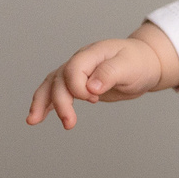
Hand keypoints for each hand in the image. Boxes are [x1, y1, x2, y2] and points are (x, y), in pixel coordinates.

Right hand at [25, 22, 178, 128]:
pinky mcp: (78, 85)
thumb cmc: (138, 62)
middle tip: (69, 123)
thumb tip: (92, 87)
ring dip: (41, 103)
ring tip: (33, 121)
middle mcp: (80, 61)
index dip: (78, 87)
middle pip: (59, 80)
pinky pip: (56, 92)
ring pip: (52, 85)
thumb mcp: (129, 66)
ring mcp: (77, 72)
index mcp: (92, 54)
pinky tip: (38, 117)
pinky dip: (46, 104)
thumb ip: (109, 74)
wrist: (145, 63)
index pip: (73, 69)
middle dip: (60, 102)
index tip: (94, 98)